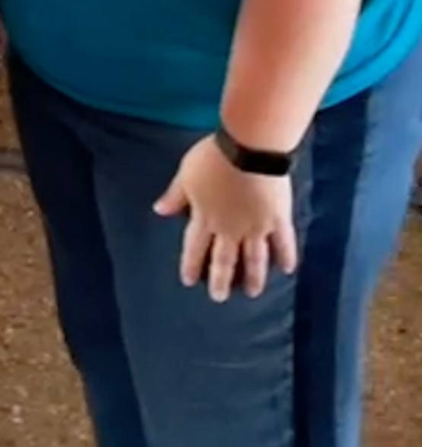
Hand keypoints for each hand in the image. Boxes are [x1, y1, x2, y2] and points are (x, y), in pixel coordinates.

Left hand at [154, 134, 297, 300]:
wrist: (248, 149)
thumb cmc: (213, 158)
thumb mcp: (186, 174)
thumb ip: (175, 196)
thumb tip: (159, 211)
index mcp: (205, 217)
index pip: (194, 246)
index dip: (191, 263)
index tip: (188, 280)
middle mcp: (230, 229)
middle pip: (224, 259)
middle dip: (220, 279)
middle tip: (219, 297)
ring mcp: (256, 227)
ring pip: (254, 258)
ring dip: (254, 277)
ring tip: (254, 293)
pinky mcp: (278, 219)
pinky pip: (283, 242)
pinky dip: (285, 256)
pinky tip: (287, 270)